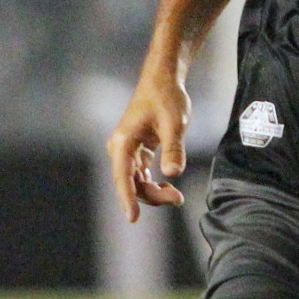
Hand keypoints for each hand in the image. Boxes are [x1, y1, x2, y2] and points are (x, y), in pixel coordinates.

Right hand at [105, 71, 190, 221]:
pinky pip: (140, 174)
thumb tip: (173, 174)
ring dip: (153, 190)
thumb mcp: (175, 123)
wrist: (163, 80)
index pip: (123, 177)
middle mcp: (120, 148)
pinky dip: (153, 182)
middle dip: (151, 195)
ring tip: (177, 195)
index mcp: (123, 142)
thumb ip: (173, 149)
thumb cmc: (167, 98)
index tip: (133, 218)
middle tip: (178, 199)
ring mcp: (126, 150)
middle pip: (130, 182)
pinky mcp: (136, 150)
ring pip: (135, 180)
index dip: (127, 199)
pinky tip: (168, 186)